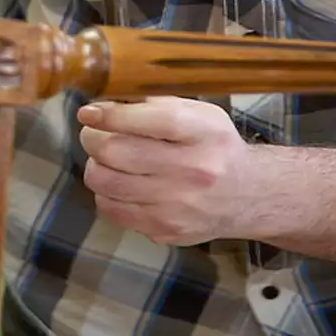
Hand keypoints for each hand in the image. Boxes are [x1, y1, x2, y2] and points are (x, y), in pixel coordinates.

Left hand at [77, 97, 264, 245]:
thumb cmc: (215, 147)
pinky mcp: (164, 230)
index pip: (151, 120)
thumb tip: (105, 105)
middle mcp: (194, 171)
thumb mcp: (202, 115)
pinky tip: (120, 184)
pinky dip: (106, 192)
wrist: (247, 196)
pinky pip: (110, 208)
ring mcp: (178, 206)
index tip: (88, 112)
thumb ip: (157, 105)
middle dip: (93, 139)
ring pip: (105, 182)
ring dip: (96, 166)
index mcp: (205, 134)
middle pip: (116, 152)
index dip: (111, 115)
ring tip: (108, 160)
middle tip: (93, 135)